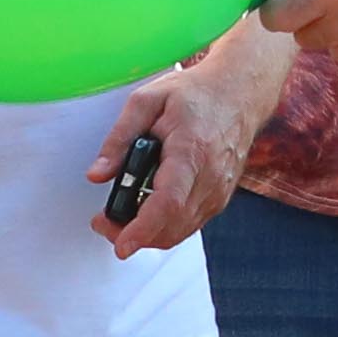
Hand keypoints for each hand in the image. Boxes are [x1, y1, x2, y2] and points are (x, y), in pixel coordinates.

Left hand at [89, 39, 281, 259]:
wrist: (239, 91)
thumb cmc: (197, 93)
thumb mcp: (146, 101)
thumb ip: (119, 138)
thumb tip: (98, 174)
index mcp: (191, 151)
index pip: (168, 204)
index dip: (142, 230)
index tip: (121, 245)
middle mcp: (210, 178)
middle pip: (172, 226)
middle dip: (134, 235)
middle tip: (104, 222)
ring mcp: (219, 191)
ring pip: (181, 231)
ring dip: (149, 234)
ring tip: (120, 216)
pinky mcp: (220, 197)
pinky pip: (191, 223)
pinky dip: (166, 226)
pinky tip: (147, 211)